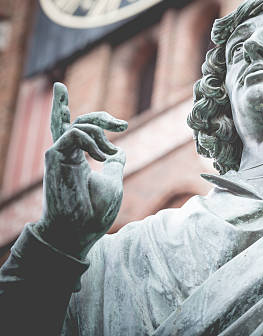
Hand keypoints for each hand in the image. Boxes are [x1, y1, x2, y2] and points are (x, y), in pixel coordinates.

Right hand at [33, 83, 127, 258]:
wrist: (80, 230)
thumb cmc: (96, 212)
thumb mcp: (112, 182)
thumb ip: (113, 164)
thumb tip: (119, 151)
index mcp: (79, 160)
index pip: (83, 130)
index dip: (104, 122)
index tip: (124, 126)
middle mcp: (68, 155)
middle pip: (77, 122)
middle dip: (101, 117)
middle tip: (122, 125)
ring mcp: (60, 155)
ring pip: (74, 125)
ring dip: (98, 131)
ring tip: (109, 153)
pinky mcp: (54, 157)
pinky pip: (73, 134)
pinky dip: (90, 140)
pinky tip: (100, 157)